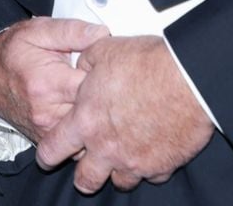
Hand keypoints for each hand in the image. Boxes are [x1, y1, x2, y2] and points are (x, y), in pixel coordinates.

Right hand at [0, 17, 109, 141]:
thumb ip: (73, 31)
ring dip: (96, 120)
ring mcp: (46, 130)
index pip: (94, 89)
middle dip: (106, 101)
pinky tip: (84, 114)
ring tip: (98, 100)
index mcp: (49, 84)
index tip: (111, 70)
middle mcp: (47, 112)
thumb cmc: (13, 51)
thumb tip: (103, 34)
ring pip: (88, 135)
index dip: (108, 79)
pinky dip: (84, 132)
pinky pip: (75, 144)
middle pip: (94, 116)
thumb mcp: (40, 31)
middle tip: (110, 85)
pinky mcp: (45, 139)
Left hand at [36, 35, 215, 192]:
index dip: (47, 154)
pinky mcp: (161, 167)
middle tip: (85, 170)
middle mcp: (106, 148)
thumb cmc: (144, 62)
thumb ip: (85, 64)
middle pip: (85, 180)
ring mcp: (134, 161)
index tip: (47, 157)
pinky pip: (150, 176)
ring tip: (121, 157)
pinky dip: (148, 167)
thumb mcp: (102, 51)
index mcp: (86, 120)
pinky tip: (150, 150)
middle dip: (83, 178)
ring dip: (117, 171)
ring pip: (119, 182)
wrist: (186, 79)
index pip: (54, 147)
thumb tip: (80, 69)